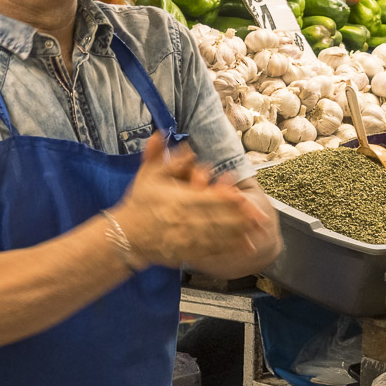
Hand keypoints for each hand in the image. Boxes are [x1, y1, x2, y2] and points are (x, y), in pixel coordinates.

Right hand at [111, 134, 277, 268]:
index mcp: (178, 200)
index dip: (226, 197)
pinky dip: (229, 248)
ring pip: (218, 235)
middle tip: (260, 216)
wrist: (125, 236)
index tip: (242, 195)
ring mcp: (187, 238)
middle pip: (218, 218)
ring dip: (239, 233)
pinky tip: (244, 246)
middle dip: (240, 218)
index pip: (207, 198)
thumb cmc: (138, 204)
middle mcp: (185, 220)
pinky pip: (212, 250)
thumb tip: (160, 133)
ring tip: (257, 230)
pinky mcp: (187, 252)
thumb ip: (157, 156)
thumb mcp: (147, 176)